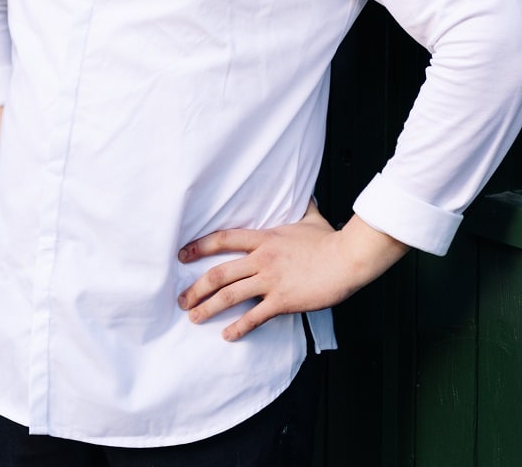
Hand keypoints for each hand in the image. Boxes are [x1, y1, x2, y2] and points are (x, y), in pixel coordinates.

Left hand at [177, 204, 407, 341]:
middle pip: (219, 273)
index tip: (182, 254)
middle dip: (196, 288)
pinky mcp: (283, 300)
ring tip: (194, 317)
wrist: (348, 259)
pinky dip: (238, 328)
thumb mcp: (311, 217)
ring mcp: (271, 280)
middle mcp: (262, 259)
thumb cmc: (330, 240)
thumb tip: (305, 194)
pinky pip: (254, 316)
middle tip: (182, 299)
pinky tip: (227, 335)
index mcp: (265, 238)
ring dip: (208, 308)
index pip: (223, 239)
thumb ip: (301, 207)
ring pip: (230, 295)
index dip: (199, 246)